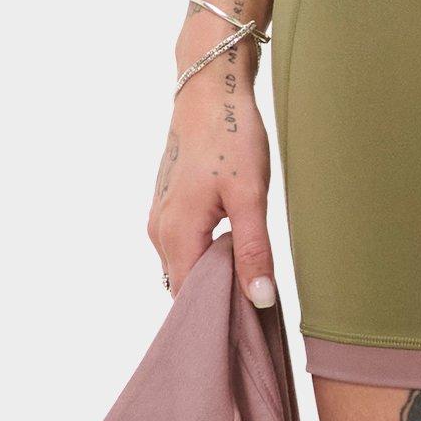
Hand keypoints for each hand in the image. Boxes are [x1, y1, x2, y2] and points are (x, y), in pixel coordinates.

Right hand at [147, 5, 278, 304]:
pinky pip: (184, 247)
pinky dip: (207, 257)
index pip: (189, 300)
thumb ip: (253, 251)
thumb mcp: (250, 196)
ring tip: (252, 283)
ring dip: (213, 278)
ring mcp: (160, 218)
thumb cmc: (231, 137)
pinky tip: (236, 253)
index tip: (248, 329)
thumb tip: (260, 300)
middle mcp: (160, 232)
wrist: (209, 90)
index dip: (217, 317)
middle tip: (258, 311)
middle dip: (217, 301)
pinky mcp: (169, 206)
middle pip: (184, 286)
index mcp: (176, 234)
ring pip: (184, 267)